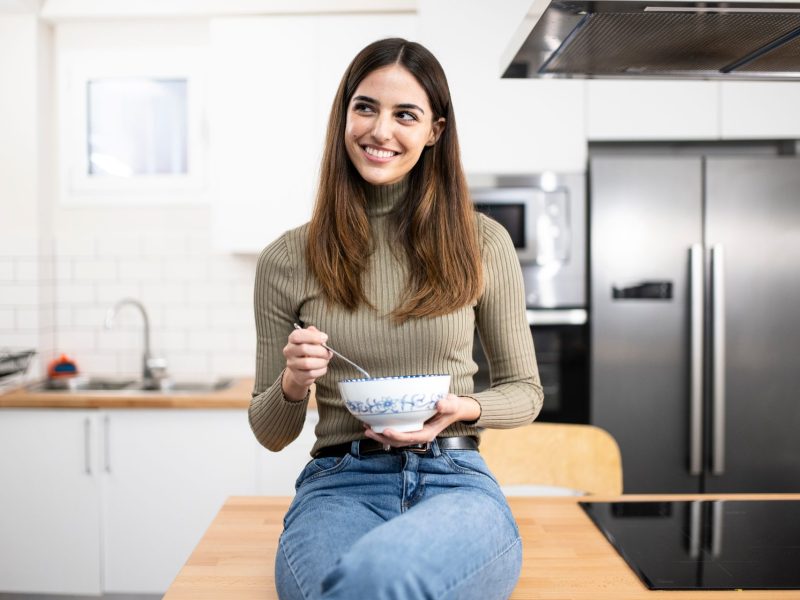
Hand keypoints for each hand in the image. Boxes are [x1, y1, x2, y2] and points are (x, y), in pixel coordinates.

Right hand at [281, 325, 331, 400]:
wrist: (302, 369)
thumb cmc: (309, 351)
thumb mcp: (312, 339)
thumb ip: (316, 334)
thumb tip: (322, 337)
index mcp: (292, 339)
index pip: (297, 336)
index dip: (312, 336)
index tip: (325, 337)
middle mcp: (289, 351)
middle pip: (304, 349)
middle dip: (320, 351)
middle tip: (328, 352)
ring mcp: (292, 364)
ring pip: (307, 363)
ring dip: (321, 361)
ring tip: (326, 360)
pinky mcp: (297, 375)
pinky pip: (311, 373)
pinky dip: (321, 370)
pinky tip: (322, 367)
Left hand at [363, 393, 480, 446]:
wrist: (453, 409)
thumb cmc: (452, 406)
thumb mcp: (452, 405)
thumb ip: (447, 405)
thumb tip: (439, 404)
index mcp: (427, 434)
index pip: (411, 438)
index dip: (397, 436)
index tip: (386, 430)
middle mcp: (418, 436)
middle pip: (398, 442)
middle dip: (383, 438)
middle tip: (369, 430)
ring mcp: (413, 433)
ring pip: (394, 439)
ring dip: (380, 435)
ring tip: (366, 428)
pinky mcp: (409, 428)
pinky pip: (395, 432)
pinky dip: (383, 430)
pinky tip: (373, 423)